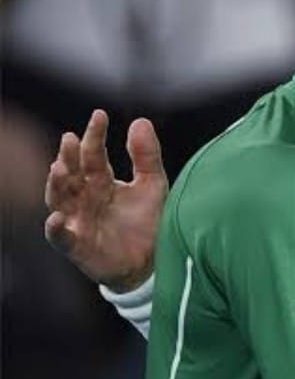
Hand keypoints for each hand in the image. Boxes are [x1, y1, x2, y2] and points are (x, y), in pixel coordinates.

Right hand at [43, 110, 166, 291]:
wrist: (154, 262)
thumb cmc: (148, 221)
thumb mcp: (152, 184)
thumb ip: (146, 155)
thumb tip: (140, 120)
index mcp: (101, 181)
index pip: (93, 155)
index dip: (94, 136)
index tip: (100, 115)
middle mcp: (85, 199)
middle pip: (72, 174)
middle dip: (69, 156)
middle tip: (70, 139)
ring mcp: (78, 221)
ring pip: (60, 200)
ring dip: (56, 185)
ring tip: (59, 168)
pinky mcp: (78, 246)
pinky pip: (61, 237)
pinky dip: (56, 228)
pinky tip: (56, 217)